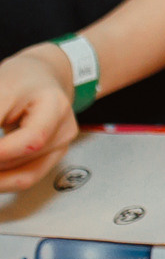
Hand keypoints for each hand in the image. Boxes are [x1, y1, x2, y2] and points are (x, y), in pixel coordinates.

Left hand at [0, 47, 79, 190]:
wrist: (40, 79)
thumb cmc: (21, 81)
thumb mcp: (1, 91)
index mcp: (55, 106)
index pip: (31, 138)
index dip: (2, 152)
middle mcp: (64, 130)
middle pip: (26, 161)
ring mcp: (60, 147)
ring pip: (24, 177)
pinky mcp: (52, 158)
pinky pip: (25, 178)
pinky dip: (2, 179)